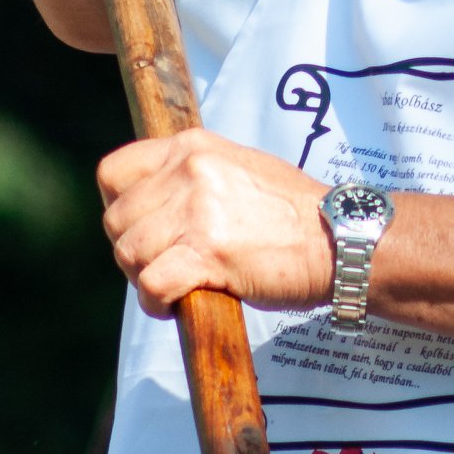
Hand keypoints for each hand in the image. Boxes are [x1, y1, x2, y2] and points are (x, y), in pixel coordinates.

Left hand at [97, 129, 331, 317]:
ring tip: (175, 287)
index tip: (140, 229)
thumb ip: (193, 177)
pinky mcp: (207, 253)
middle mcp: (189, 172)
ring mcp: (196, 211)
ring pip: (129, 254)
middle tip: (163, 267)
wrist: (339, 238)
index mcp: (192, 147)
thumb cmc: (293, 212)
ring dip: (144, 279)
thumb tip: (153, 205)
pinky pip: (151, 284)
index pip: (114, 172)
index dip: (118, 207)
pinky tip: (176, 306)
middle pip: (116, 221)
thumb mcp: (238, 169)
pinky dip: (157, 303)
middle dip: (132, 251)